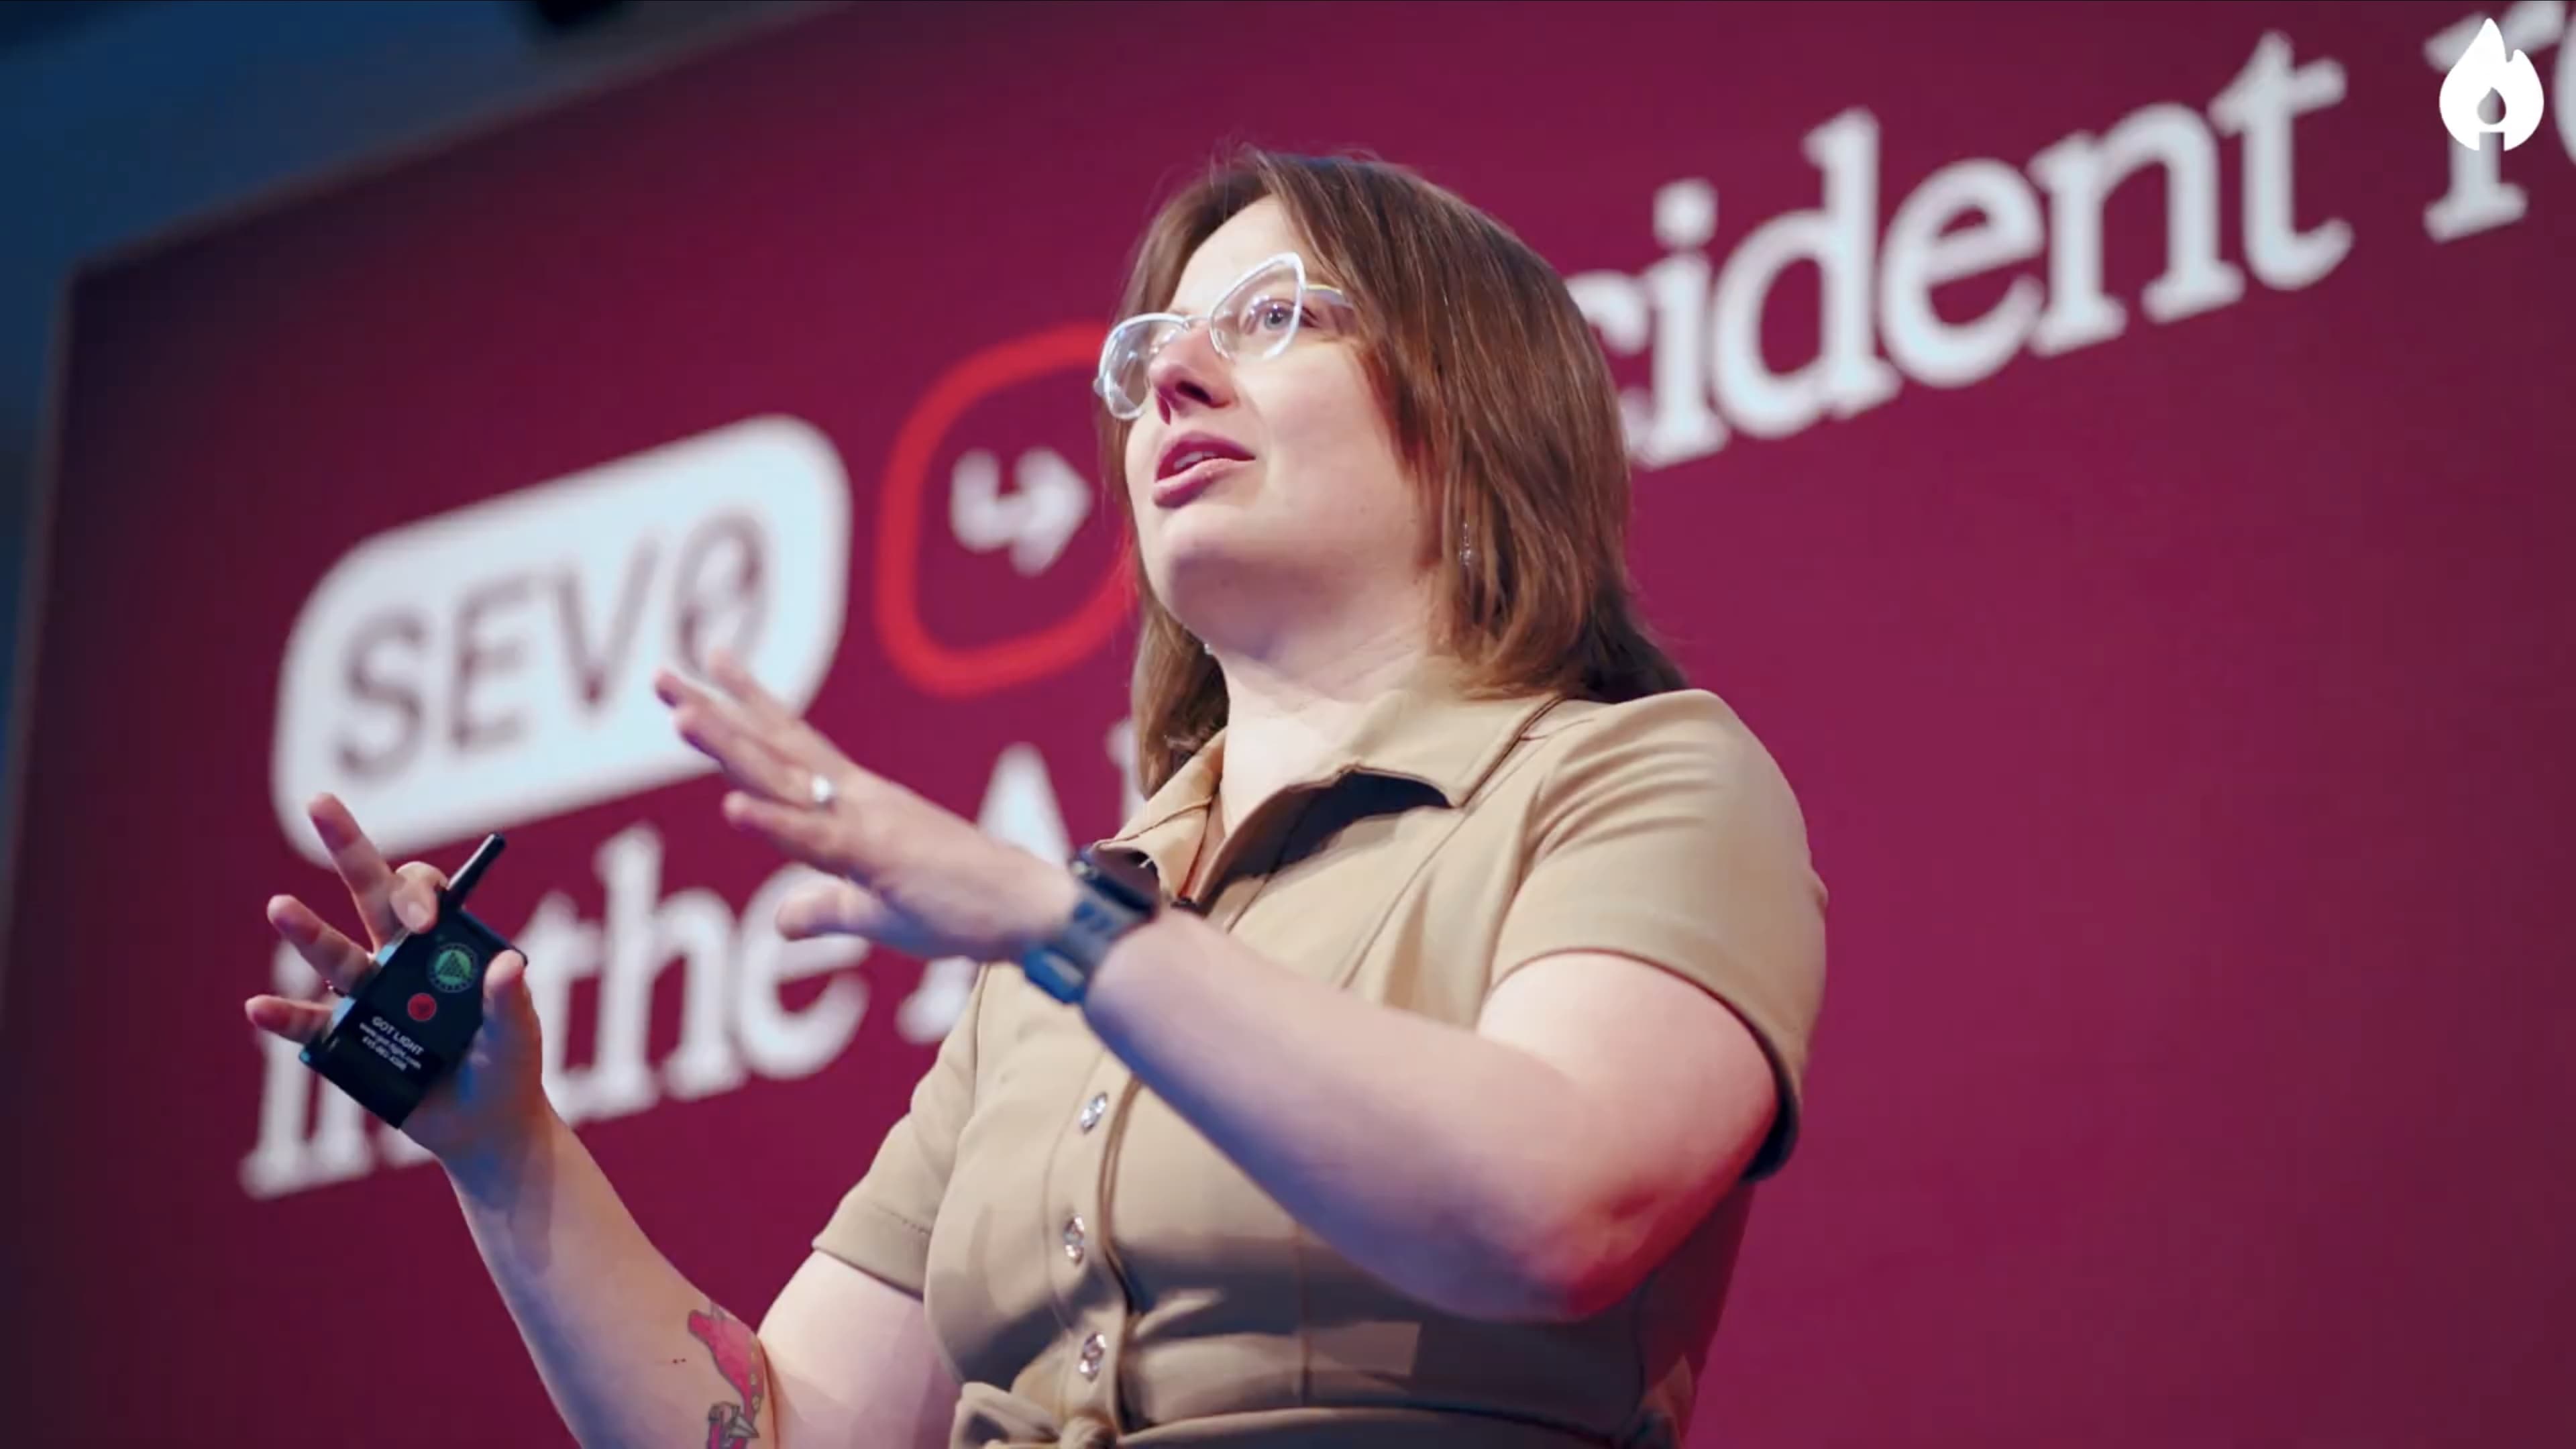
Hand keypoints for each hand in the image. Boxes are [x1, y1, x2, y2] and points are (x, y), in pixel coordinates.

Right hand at [243, 794, 551, 1165]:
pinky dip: (283, 1017)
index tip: (423, 918)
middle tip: (320, 802)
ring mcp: (370, 1000)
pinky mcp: (348, 1042)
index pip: (424, 896)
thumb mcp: (518, 1036)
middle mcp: (400, 963)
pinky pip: (310, 1026)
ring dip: (307, 932)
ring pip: (336, 956)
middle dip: (348, 848)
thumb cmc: (508, 1071)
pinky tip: (258, 1008)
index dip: (418, 892)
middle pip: (369, 897)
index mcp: (444, 950)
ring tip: (280, 908)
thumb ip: (510, 1002)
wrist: (484, 1127)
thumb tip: (507, 964)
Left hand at [655, 650, 1078, 963]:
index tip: (703, 675)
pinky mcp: (880, 858)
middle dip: (715, 713)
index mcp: (857, 805)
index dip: (744, 713)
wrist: (1026, 912)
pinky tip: (732, 808)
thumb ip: (825, 909)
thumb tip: (779, 921)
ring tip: (681, 716)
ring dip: (730, 748)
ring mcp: (867, 824)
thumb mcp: (875, 915)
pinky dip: (773, 825)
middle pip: (773, 750)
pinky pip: (817, 842)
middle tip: (663, 675)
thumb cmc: (961, 909)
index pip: (790, 750)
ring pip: (784, 782)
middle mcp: (857, 799)